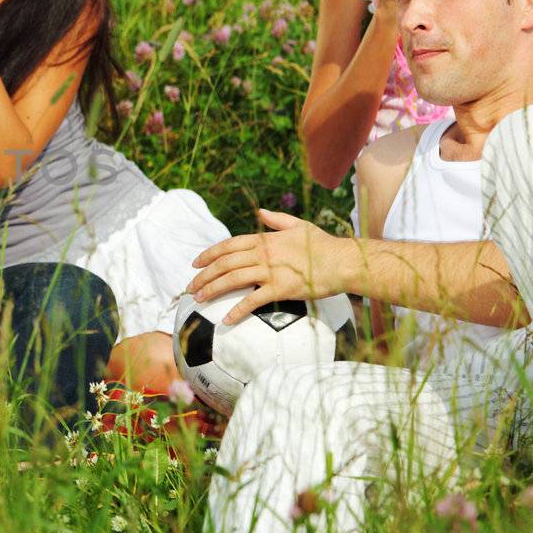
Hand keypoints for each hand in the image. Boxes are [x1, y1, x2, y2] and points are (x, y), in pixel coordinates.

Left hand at [186, 209, 345, 322]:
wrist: (342, 261)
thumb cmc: (323, 244)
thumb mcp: (298, 225)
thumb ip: (276, 220)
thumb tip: (260, 212)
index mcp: (264, 239)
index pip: (228, 245)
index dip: (209, 254)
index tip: (195, 264)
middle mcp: (263, 253)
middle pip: (224, 263)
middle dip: (204, 275)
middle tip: (190, 287)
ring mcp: (271, 271)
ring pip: (232, 279)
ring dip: (212, 290)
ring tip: (199, 300)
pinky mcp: (280, 289)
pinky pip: (253, 301)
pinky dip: (238, 311)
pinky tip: (226, 320)